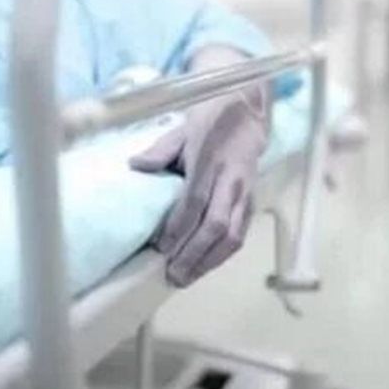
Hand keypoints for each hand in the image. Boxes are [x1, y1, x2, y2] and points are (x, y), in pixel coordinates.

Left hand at [129, 48, 269, 286]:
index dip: (178, 228)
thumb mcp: (181, 129)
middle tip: (173, 275)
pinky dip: (223, 254)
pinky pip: (241, 234)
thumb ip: (160, 150)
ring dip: (209, 261)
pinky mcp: (253, 201)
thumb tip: (135, 166)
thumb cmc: (209, 120)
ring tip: (187, 278)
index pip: (194, 201)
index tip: (160, 249)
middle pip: (215, 225)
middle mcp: (231, 181)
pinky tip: (206, 266)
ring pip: (232, 236)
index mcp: (210, 160)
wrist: (247, 111)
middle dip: (193, 254)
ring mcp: (245, 192)